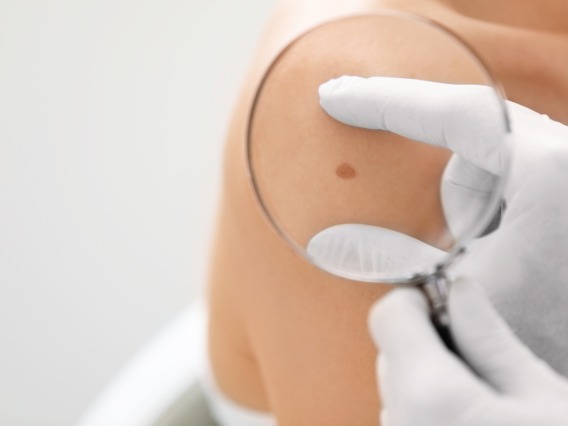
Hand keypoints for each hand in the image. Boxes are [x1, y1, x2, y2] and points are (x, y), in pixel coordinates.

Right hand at [318, 76, 567, 375]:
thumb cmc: (542, 330)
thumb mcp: (455, 290)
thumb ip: (388, 257)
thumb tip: (328, 241)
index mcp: (548, 172)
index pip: (457, 112)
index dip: (387, 101)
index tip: (337, 97)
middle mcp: (565, 162)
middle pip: (475, 134)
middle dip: (428, 159)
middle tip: (388, 167)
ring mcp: (565, 177)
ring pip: (491, 158)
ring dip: (462, 195)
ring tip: (465, 243)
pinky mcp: (560, 195)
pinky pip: (508, 176)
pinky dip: (479, 200)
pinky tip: (478, 237)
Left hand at [368, 279, 567, 425]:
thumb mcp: (544, 399)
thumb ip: (490, 340)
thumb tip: (460, 292)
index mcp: (429, 395)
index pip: (389, 316)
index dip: (417, 298)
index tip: (447, 301)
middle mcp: (401, 422)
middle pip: (390, 353)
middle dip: (426, 340)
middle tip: (476, 351)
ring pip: (397, 389)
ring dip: (427, 377)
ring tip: (483, 397)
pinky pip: (404, 419)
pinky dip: (427, 408)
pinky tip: (470, 420)